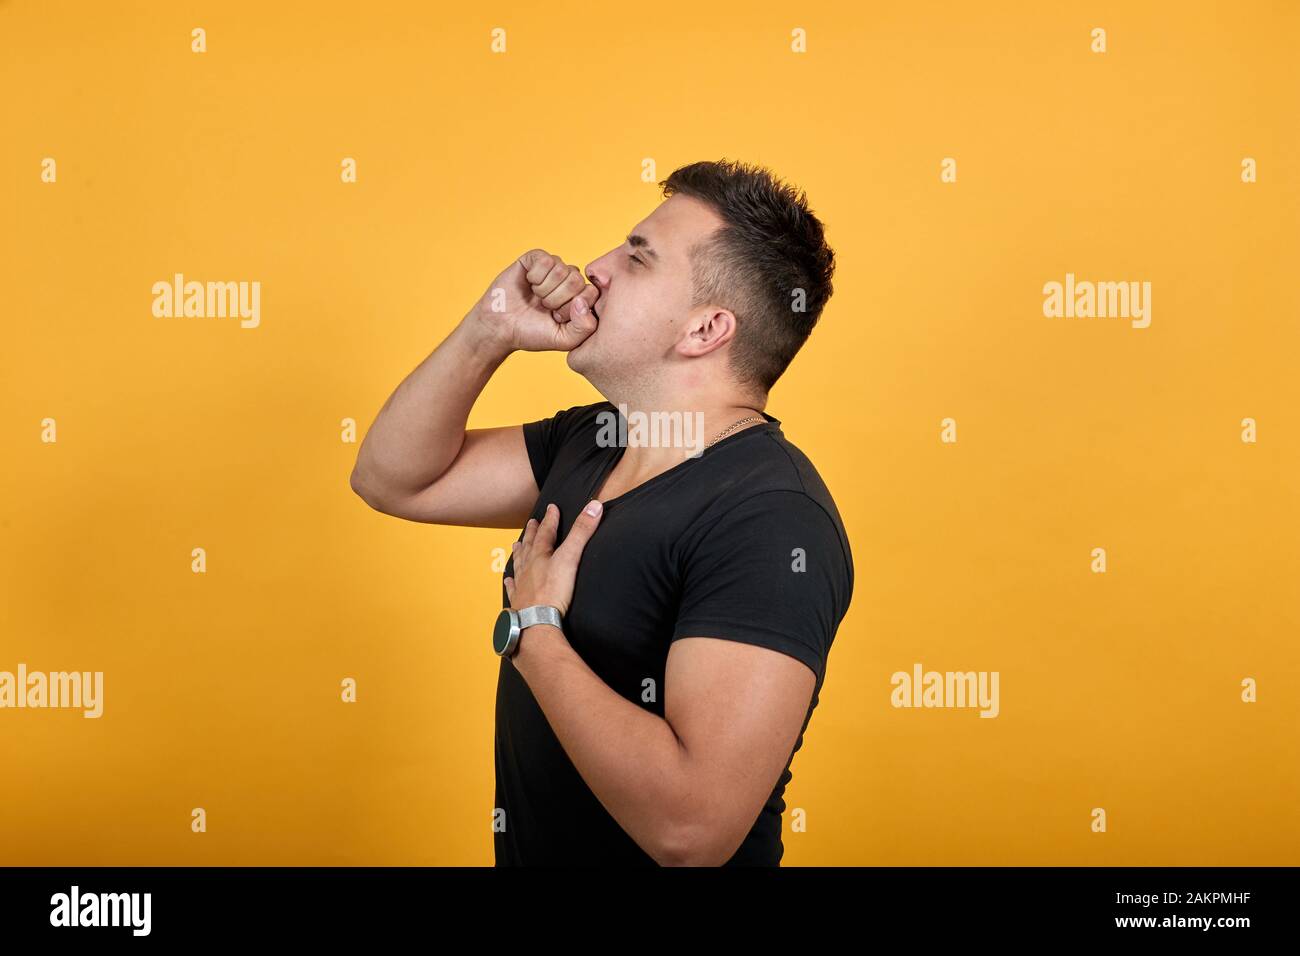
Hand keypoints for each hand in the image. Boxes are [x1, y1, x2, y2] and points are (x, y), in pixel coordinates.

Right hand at [472, 249, 600, 352]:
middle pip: (576, 280)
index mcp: (579, 297)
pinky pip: (545, 260)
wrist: (501, 327)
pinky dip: (535, 276)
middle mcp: (568, 280)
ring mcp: (553, 268)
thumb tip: (582, 300)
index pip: (591, 292)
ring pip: (561, 269)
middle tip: (544, 307)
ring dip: (544, 289)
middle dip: (557, 299)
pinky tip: (528, 283)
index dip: (572, 308)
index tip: (557, 318)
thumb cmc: (532, 333)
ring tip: (536, 297)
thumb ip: (586, 327)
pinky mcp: (536, 258)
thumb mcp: (565, 340)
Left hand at [504, 499, 603, 617]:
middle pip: (529, 546)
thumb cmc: (552, 592)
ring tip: (516, 545)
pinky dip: (511, 583)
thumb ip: (582, 532)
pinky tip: (507, 580)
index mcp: (540, 555)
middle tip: (531, 522)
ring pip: (519, 564)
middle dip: (533, 533)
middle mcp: (528, 568)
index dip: (550, 519)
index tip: (552, 508)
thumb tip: (594, 506)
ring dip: (519, 553)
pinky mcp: (519, 602)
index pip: (546, 532)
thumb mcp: (570, 557)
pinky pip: (513, 589)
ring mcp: (521, 585)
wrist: (535, 622)